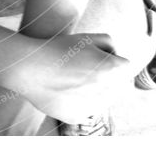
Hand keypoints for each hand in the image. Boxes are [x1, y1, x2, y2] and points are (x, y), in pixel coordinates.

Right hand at [18, 33, 133, 125]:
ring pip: (102, 100)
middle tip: (86, 69)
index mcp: (113, 69)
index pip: (126, 67)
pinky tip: (65, 90)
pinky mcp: (76, 117)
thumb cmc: (59, 48)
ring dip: (95, 91)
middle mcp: (106, 90)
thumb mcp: (88, 38)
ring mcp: (92, 107)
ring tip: (74, 79)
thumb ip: (111, 45)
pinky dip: (79, 102)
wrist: (29, 66)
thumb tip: (117, 58)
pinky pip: (85, 110)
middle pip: (117, 86)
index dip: (112, 60)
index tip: (98, 57)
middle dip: (108, 78)